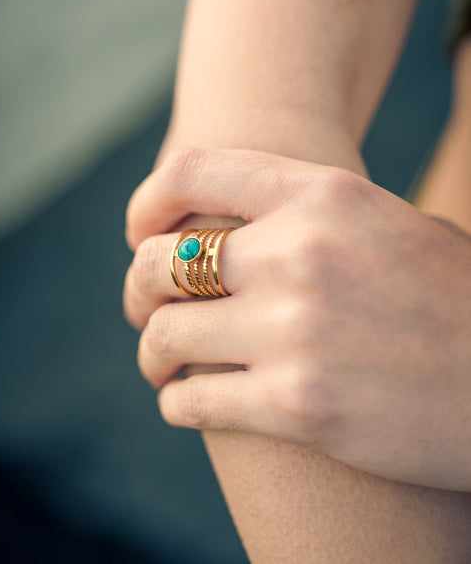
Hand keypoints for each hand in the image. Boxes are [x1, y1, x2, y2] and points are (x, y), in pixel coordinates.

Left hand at [124, 147, 470, 490]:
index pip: (190, 170)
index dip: (146, 203)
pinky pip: (192, 402)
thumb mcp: (385, 224)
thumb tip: (224, 229)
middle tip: (146, 308)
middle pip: (160, 260)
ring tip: (164, 364)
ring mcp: (294, 330)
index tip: (139, 232)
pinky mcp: (298, 406)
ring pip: (164, 336)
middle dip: (138, 289)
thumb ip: (305, 215)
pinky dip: (178, 405)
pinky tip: (187, 403)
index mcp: (322, 193)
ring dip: (154, 354)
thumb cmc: (450, 298)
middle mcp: (298, 252)